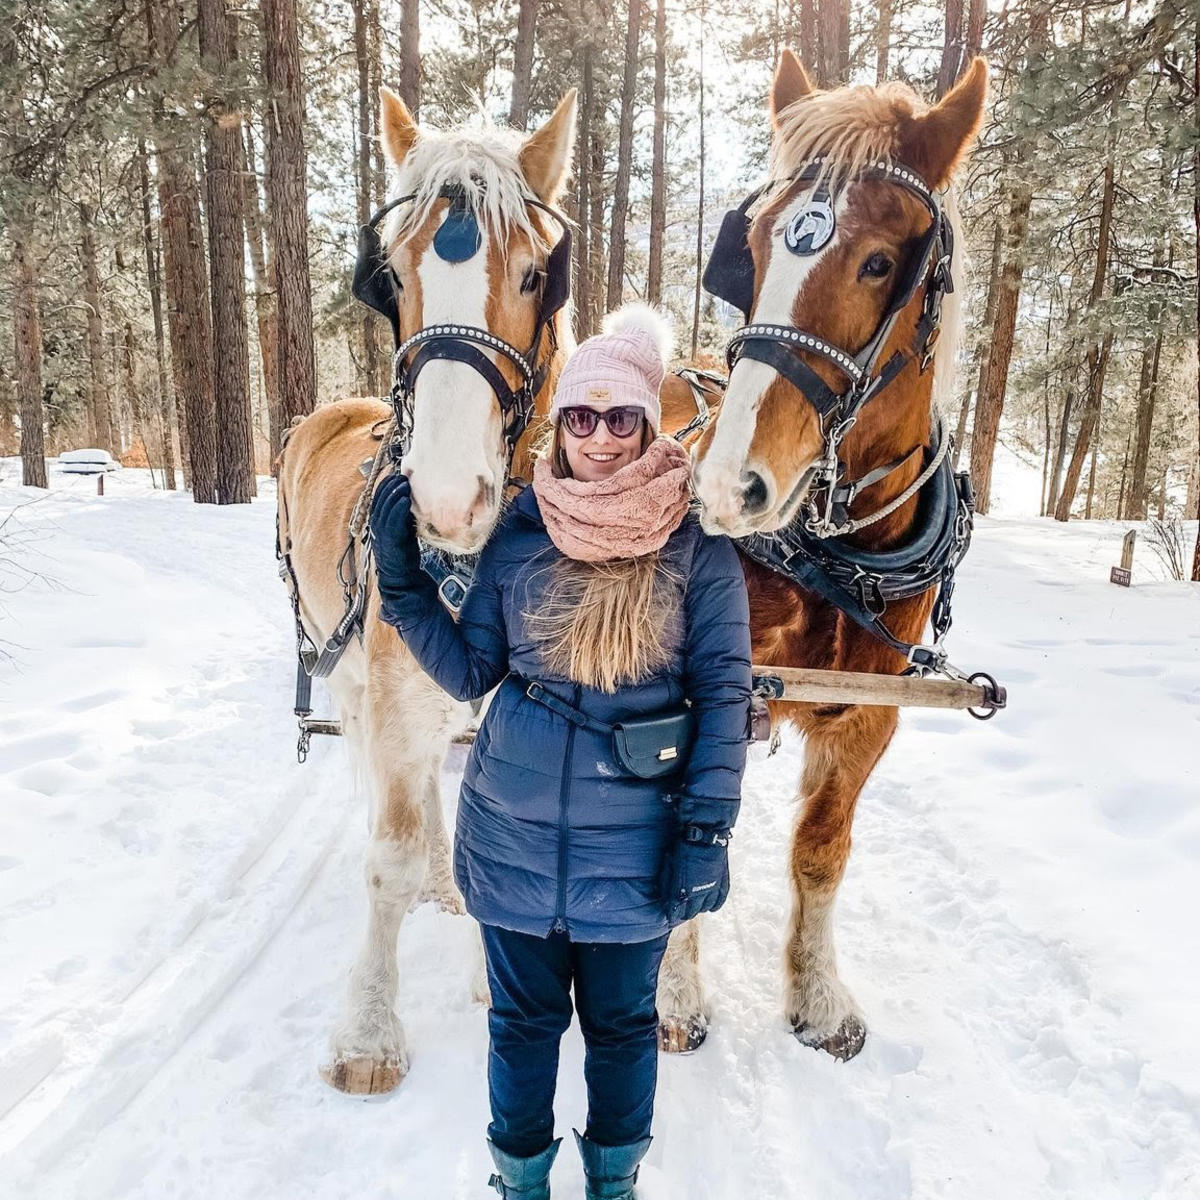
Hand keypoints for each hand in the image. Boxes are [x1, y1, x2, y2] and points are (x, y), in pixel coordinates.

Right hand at [369, 472, 422, 590]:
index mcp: (377, 519)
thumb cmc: (402, 551)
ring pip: (385, 507)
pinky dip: (398, 509)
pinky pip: (392, 521)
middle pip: (380, 499)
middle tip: (403, 476)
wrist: (400, 575)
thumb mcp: (402, 527)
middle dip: (391, 485)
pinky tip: (405, 500)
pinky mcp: (389, 540)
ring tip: (405, 484)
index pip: (378, 496)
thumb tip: (411, 497)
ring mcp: (381, 532)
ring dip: (395, 494)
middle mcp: (376, 524)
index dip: (386, 483)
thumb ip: (402, 514)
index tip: (397, 473)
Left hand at [660, 825, 730, 923]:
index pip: (676, 911)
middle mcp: (697, 893)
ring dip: (698, 908)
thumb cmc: (685, 847)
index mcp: (682, 889)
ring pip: (704, 908)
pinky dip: (713, 906)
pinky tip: (709, 907)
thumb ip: (667, 882)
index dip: (672, 913)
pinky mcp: (722, 884)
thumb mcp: (671, 864)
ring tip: (695, 905)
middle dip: (684, 912)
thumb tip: (663, 894)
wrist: (706, 836)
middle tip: (682, 910)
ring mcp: (711, 889)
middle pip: (690, 912)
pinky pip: (718, 902)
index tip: (670, 912)